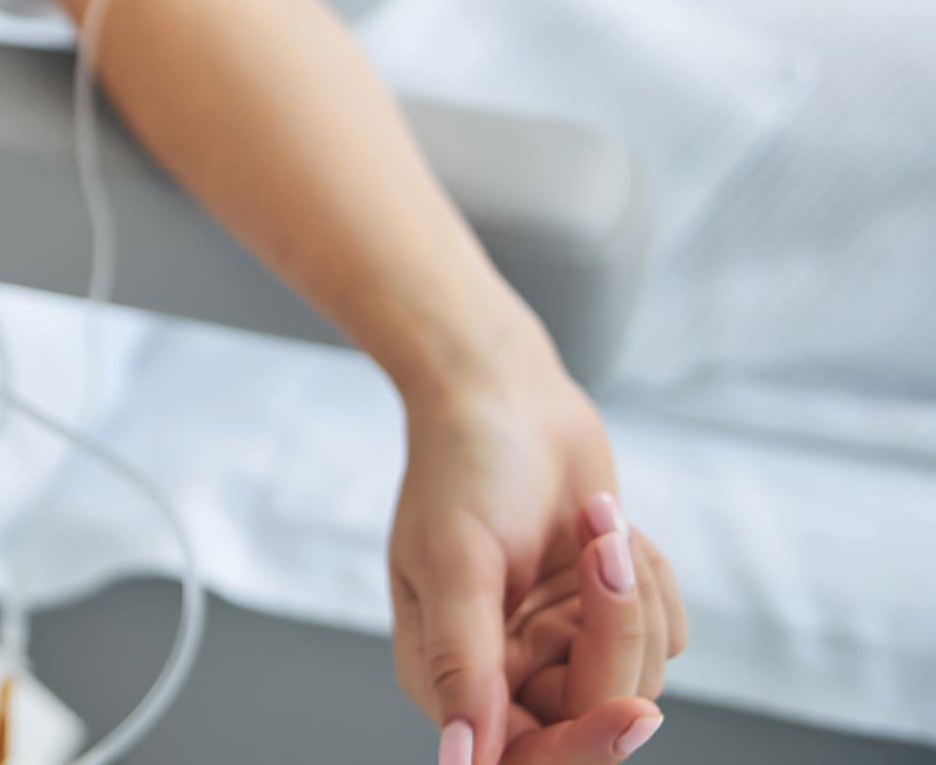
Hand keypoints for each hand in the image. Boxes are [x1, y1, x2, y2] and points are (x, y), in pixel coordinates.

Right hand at [391, 332, 683, 762]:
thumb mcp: (456, 560)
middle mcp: (506, 671)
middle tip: (604, 552)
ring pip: (639, 674)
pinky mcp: (602, 612)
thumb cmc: (464, 461)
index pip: (526, 757)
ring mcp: (557, 642)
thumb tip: (463, 760)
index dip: (584, 747)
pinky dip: (649, 577)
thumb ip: (464, 666)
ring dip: (631, 592)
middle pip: (595, 718)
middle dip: (613, 634)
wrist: (506, 388)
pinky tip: (606, 524)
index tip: (631, 717)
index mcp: (451, 675)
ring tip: (594, 517)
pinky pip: (666, 634)